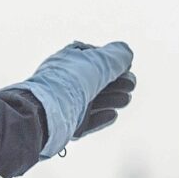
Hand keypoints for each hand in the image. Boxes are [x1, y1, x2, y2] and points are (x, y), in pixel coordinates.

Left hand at [9, 40, 134, 158]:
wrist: (47, 111)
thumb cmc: (72, 81)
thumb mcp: (99, 62)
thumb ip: (117, 56)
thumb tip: (126, 54)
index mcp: (68, 60)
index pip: (95, 59)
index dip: (113, 62)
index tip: (127, 67)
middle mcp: (66, 80)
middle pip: (97, 81)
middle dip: (116, 82)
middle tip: (130, 85)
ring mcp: (66, 102)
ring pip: (93, 100)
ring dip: (112, 98)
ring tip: (125, 100)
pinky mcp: (67, 123)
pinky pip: (86, 120)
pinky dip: (100, 117)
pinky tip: (113, 115)